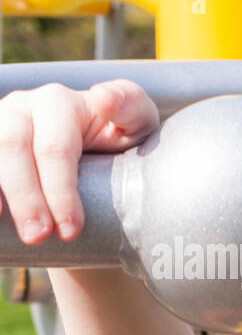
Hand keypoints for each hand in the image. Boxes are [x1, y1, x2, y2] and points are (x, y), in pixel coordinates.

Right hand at [0, 80, 158, 244]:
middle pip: (14, 150)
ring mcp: (1, 122)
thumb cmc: (122, 135)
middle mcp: (23, 108)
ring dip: (5, 196)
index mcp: (59, 103)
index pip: (54, 148)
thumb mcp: (136, 120)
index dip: (60, 190)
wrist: (98, 147)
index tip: (71, 229)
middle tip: (41, 237)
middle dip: (27, 199)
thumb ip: (129, 105)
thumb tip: (103, 97)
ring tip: (25, 235)